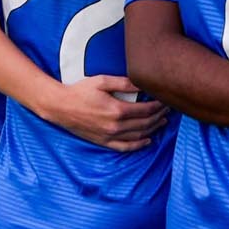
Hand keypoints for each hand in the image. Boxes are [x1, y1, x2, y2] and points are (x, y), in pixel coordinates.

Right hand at [39, 75, 170, 152]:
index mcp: (117, 110)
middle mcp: (115, 126)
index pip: (146, 110)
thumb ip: (124, 83)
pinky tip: (147, 141)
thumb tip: (143, 83)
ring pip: (138, 135)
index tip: (166, 100)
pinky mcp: (103, 142)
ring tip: (162, 122)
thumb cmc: (80, 91)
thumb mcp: (102, 81)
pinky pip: (125, 147)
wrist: (60, 106)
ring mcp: (109, 136)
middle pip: (145, 123)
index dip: (159, 106)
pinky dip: (138, 145)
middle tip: (168, 110)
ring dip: (153, 129)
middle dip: (159, 116)